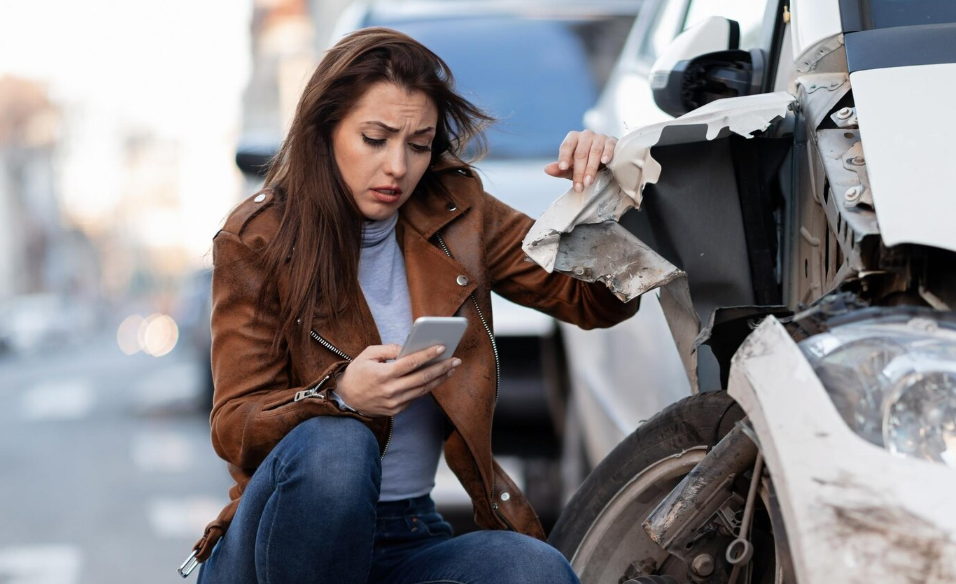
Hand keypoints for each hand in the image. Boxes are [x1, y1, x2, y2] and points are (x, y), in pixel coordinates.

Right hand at [333, 344, 460, 416]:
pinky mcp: (396, 410)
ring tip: (451, 369)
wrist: (345, 399)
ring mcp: (394, 403)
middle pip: (422, 378)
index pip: (410, 363)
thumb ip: (389, 350)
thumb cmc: (357, 372)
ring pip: (423, 390)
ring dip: (439, 379)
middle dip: (441, 368)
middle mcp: (390, 391)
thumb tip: (409, 348)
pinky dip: (427, 387)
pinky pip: (415, 397)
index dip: (427, 355)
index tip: (442, 348)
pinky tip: (436, 378)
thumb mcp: (368, 355)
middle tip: (456, 360)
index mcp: (383, 375)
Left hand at [544, 130, 617, 192]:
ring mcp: (599, 137)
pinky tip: (605, 161)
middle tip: (579, 186)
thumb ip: (560, 170)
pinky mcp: (612, 141)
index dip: (564, 157)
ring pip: (594, 151)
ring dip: (591, 168)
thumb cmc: (585, 164)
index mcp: (573, 138)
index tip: (562, 168)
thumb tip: (547, 169)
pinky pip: (609, 146)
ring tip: (588, 182)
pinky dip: (607, 153)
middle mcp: (585, 135)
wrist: (605, 162)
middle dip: (579, 171)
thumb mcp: (571, 169)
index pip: (566, 146)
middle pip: (580, 153)